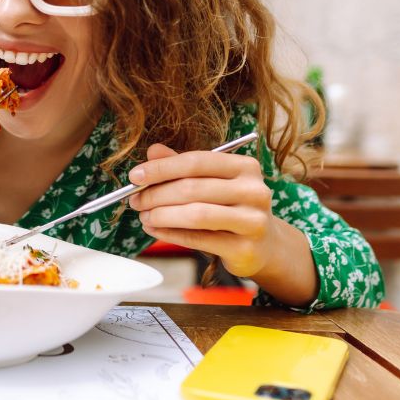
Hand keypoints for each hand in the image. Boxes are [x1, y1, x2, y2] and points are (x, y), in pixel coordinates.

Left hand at [127, 143, 279, 277]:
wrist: (265, 245)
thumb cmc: (231, 209)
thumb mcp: (211, 183)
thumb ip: (183, 167)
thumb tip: (153, 151)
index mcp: (245, 167)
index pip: (197, 161)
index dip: (162, 168)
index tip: (135, 175)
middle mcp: (254, 191)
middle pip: (193, 188)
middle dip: (156, 194)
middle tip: (135, 200)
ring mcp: (252, 220)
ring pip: (195, 215)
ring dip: (161, 215)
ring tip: (144, 216)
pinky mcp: (245, 248)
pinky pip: (198, 239)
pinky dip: (170, 234)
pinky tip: (155, 230)